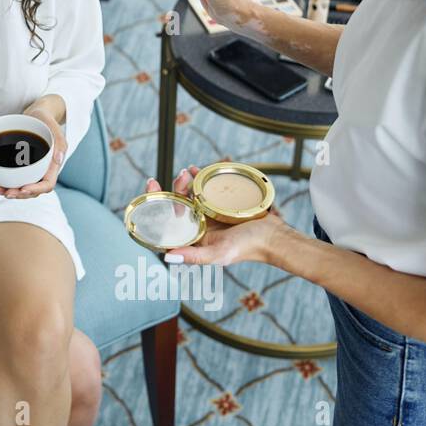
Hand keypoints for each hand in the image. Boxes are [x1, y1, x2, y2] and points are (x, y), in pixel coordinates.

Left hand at [0, 105, 66, 198]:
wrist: (36, 114)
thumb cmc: (45, 120)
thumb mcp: (52, 125)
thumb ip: (59, 141)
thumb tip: (59, 158)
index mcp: (52, 165)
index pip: (47, 184)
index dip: (36, 189)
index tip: (23, 188)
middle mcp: (42, 170)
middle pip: (33, 190)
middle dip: (19, 194)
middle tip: (5, 192)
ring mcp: (31, 169)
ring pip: (22, 187)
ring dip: (9, 191)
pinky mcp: (20, 166)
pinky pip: (14, 178)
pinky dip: (4, 182)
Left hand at [144, 166, 284, 265]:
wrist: (273, 236)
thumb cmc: (246, 248)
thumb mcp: (218, 254)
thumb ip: (194, 257)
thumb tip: (167, 256)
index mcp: (192, 235)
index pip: (167, 218)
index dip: (156, 202)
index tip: (152, 185)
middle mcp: (198, 222)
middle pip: (178, 201)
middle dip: (174, 187)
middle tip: (181, 176)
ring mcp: (209, 210)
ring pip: (190, 192)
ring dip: (185, 180)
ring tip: (189, 171)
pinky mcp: (221, 200)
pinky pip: (206, 186)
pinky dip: (199, 176)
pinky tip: (196, 169)